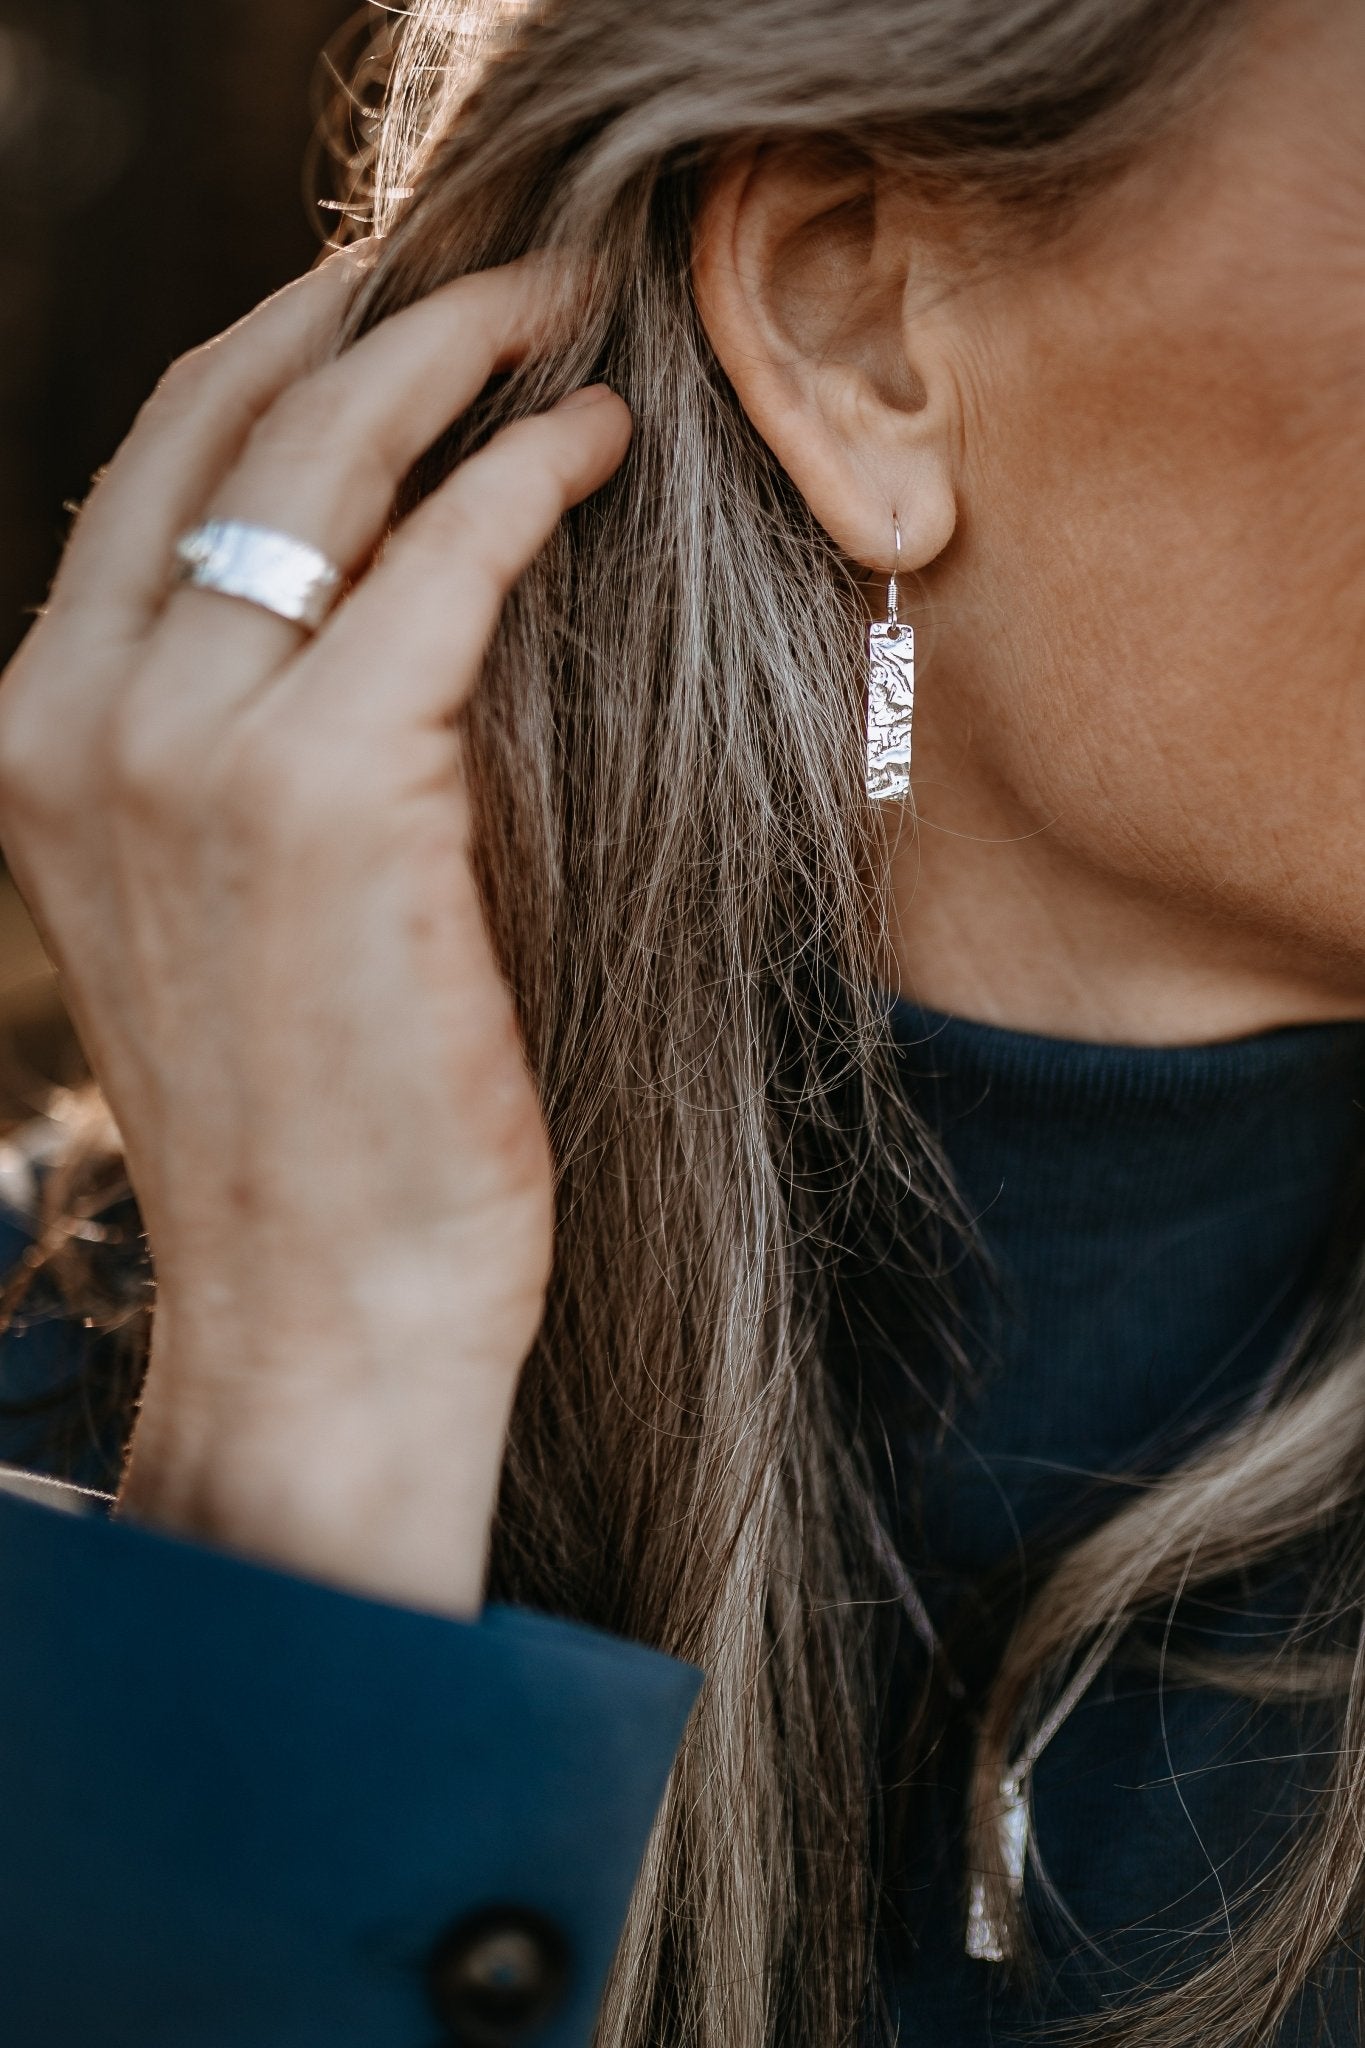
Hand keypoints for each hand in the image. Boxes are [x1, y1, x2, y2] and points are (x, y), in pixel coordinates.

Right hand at [0, 246, 632, 1613]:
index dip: (268, 360)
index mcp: (38, 740)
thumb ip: (259, 733)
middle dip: (370, 317)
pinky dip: (519, 480)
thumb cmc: (317, 1122)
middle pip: (222, 430)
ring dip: (454, 361)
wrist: (327, 1304)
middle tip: (504, 273)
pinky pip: (436, 565)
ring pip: (323, 466)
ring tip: (560, 320)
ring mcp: (181, 751)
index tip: (383, 306)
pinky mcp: (320, 790)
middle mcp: (77, 721)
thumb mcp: (235, 900)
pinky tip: (588, 447)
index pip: (144, 475)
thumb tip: (382, 575)